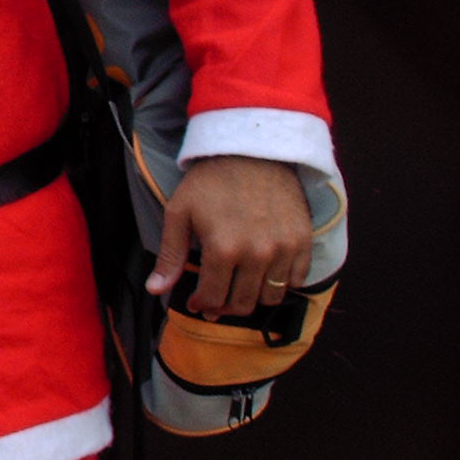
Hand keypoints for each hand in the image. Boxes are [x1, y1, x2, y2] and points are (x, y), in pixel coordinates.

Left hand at [148, 154, 313, 317]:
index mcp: (223, 250)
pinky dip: (281, 284)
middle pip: (243, 304)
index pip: (213, 298)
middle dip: (224, 308)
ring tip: (239, 288)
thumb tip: (155, 290)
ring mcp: (284, 250)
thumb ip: (169, 255)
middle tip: (215, 301)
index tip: (196, 303)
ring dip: (253, 299)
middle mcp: (257, 255)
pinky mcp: (303, 242)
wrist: (252, 151)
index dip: (201, 305)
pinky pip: (297, 280)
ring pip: (271, 297)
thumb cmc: (210, 181)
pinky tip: (264, 274)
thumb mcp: (179, 213)